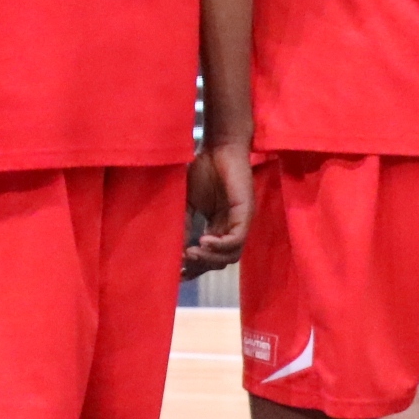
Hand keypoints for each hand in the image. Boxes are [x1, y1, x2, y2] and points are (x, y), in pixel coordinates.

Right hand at [183, 140, 252, 275]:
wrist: (218, 146)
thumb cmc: (203, 168)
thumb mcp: (187, 201)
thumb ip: (182, 222)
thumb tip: (172, 248)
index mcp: (218, 227)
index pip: (210, 257)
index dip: (195, 267)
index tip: (177, 272)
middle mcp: (231, 228)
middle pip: (220, 261)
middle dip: (201, 266)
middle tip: (183, 263)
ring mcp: (240, 223)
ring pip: (230, 256)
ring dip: (210, 259)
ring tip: (192, 252)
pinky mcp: (245, 214)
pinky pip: (236, 240)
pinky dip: (220, 246)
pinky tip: (203, 240)